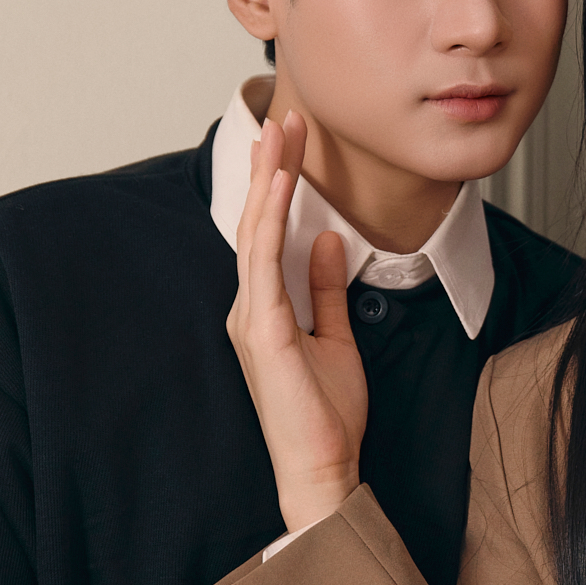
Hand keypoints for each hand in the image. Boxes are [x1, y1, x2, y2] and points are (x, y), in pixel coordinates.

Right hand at [227, 111, 367, 531]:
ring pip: (255, 233)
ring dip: (268, 180)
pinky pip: (265, 263)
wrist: (322, 468)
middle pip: (256, 222)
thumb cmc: (326, 416)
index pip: (269, 233)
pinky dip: (273, 220)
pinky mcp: (263, 330)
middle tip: (286, 117)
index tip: (294, 143)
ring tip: (280, 134)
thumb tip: (330, 242)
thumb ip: (327, 291)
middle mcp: (249, 307)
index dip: (278, 184)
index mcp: (264, 309)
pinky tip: (281, 187)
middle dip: (270, 166)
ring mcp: (250, 317)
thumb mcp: (336, 339)